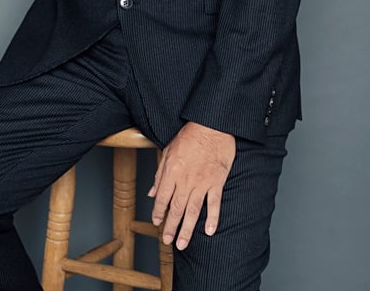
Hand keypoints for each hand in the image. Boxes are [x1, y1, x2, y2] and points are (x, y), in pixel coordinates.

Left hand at [149, 122, 235, 248]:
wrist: (212, 126)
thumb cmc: (190, 135)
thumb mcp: (168, 150)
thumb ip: (160, 173)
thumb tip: (151, 192)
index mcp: (172, 171)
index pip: (162, 198)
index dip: (158, 212)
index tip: (156, 222)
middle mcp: (186, 180)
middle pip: (176, 209)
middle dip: (170, 227)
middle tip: (167, 241)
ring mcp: (202, 183)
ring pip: (193, 211)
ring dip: (187, 229)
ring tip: (183, 244)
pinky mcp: (217, 182)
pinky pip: (214, 204)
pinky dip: (212, 218)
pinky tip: (209, 231)